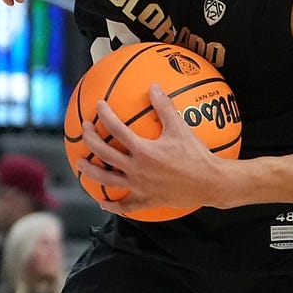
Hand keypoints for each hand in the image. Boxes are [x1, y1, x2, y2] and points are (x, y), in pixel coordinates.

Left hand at [76, 85, 224, 214]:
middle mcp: (137, 169)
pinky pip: (127, 206)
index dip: (105, 116)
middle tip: (85, 129)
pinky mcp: (147, 200)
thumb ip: (165, 107)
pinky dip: (114, 206)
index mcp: (143, 150)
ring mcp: (140, 187)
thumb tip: (153, 87)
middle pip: (105, 154)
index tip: (98, 106)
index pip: (117, 130)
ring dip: (92, 172)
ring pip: (108, 181)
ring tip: (81, 164)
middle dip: (91, 140)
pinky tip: (105, 204)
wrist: (211, 184)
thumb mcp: (180, 128)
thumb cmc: (197, 155)